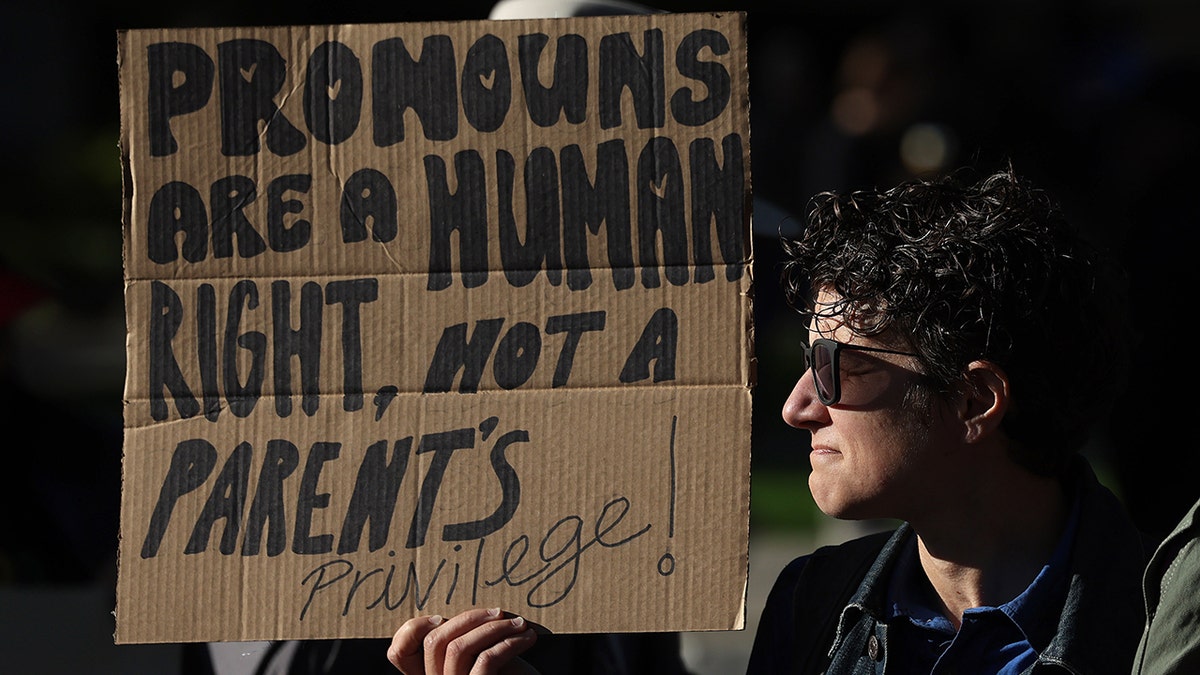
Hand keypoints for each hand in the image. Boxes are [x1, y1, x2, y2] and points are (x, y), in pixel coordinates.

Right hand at [387, 607, 539, 674]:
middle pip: (434, 642)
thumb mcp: (481, 655)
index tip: (440, 616)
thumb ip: (465, 640)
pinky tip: (527, 638)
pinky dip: (510, 643)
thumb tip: (464, 612)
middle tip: (499, 612)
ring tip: (519, 624)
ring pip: (458, 648)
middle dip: (469, 618)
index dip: (411, 629)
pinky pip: (486, 659)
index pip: (398, 654)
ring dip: (494, 628)